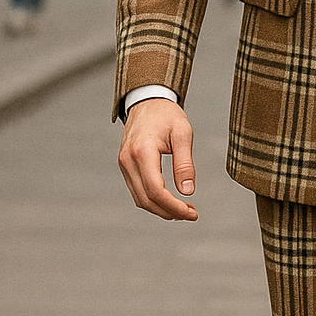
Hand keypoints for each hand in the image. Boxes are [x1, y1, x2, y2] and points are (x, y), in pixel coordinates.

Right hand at [118, 98, 197, 220]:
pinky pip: (137, 190)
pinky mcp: (125, 166)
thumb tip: (187, 192)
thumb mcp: (183, 134)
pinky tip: (169, 201)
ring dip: (160, 209)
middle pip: (146, 199)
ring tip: (183, 210)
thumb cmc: (166, 114)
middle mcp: (128, 160)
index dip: (174, 206)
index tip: (191, 213)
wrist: (147, 101)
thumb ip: (185, 163)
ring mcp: (124, 164)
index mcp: (143, 151)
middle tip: (191, 214)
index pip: (156, 190)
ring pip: (140, 199)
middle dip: (169, 211)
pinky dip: (152, 200)